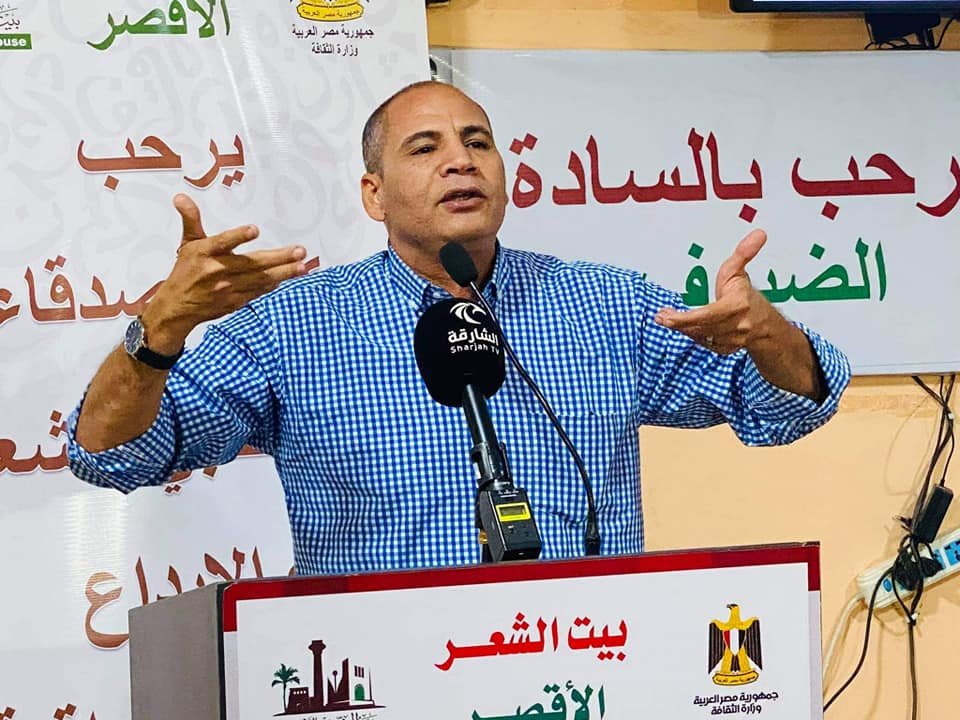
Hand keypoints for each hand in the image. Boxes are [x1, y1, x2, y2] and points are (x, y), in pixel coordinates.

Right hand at [141, 194, 307, 352]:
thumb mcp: (187, 242)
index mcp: (205, 253)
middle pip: (251, 263)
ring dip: (283, 273)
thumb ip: (191, 219)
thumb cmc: (185, 271)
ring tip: (302, 266)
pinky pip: (258, 292)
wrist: (177, 307)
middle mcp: (217, 271)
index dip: (238, 236)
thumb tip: (181, 197)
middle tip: (300, 251)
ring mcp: (228, 288)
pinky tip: (288, 277)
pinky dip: (272, 285)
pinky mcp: (235, 301)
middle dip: (278, 258)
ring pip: (260, 279)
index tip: (254, 230)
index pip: (222, 242)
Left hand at [654, 229, 778, 354]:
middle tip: (661, 316)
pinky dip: (690, 334)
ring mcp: (730, 340)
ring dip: (681, 327)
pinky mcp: (724, 349)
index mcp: (738, 305)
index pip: (708, 314)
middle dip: (678, 323)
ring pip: (699, 336)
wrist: (766, 326)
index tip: (667, 315)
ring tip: (666, 317)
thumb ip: (743, 253)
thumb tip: (758, 233)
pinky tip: (681, 326)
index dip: (686, 318)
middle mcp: (735, 326)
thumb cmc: (747, 298)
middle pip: (700, 327)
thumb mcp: (740, 272)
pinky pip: (703, 343)